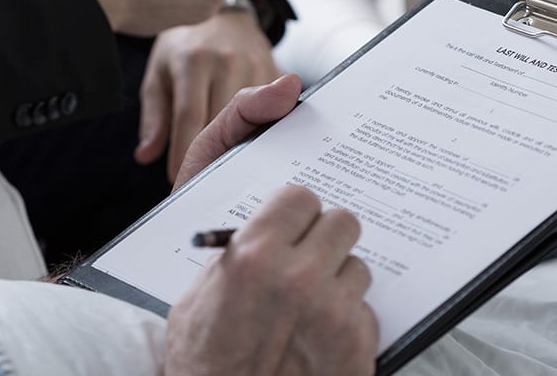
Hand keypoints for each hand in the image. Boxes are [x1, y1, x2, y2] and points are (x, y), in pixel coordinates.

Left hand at [135, 11, 281, 182]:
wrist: (225, 14)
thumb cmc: (186, 48)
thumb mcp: (160, 75)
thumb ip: (154, 117)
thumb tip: (146, 156)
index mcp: (192, 61)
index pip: (190, 117)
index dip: (184, 151)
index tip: (178, 180)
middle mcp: (226, 60)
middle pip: (223, 122)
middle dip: (212, 155)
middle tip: (202, 180)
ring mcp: (257, 64)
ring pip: (252, 120)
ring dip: (240, 146)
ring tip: (230, 167)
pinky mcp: (278, 71)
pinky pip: (273, 111)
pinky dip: (263, 130)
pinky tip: (256, 146)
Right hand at [164, 185, 377, 375]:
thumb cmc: (203, 375)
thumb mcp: (192, 307)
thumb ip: (229, 263)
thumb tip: (256, 237)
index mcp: (254, 259)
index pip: (300, 199)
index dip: (295, 213)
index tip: (292, 226)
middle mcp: (301, 279)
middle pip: (343, 223)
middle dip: (325, 239)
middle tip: (309, 259)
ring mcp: (335, 315)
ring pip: (358, 268)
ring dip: (338, 282)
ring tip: (310, 309)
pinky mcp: (358, 348)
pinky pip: (364, 312)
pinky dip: (346, 323)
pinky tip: (318, 343)